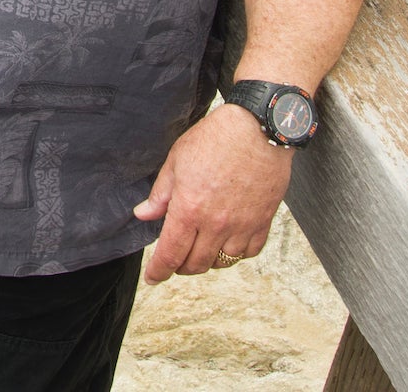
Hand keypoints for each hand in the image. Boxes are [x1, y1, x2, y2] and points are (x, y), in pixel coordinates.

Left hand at [133, 102, 292, 282]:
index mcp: (189, 209)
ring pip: (222, 262)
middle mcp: (216, 224)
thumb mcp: (177, 160)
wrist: (258, 129)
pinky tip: (228, 243)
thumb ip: (161, 194)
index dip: (159, 271)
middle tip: (175, 260)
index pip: (170, 254)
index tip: (154, 278)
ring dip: (208, 261)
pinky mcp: (262, 221)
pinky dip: (236, 254)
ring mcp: (241, 225)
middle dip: (181, 267)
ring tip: (201, 250)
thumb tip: (144, 214)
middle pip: (195, 264)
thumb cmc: (217, 139)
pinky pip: (249, 252)